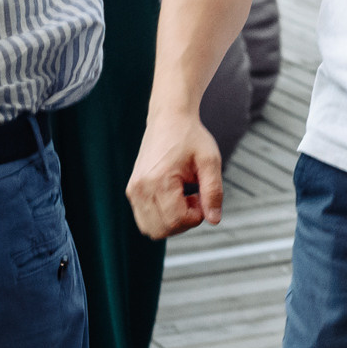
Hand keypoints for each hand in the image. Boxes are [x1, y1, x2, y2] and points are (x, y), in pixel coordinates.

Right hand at [126, 110, 223, 238]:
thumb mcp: (210, 160)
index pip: (176, 220)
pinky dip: (162, 217)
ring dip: (172, 222)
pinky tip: (174, 198)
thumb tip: (214, 220)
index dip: (195, 217)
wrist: (169, 118)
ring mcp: (133, 190)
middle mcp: (141, 188)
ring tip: (184, 198)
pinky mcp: (132, 190)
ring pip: (151, 229)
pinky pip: (145, 220)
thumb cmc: (190, 136)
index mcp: (159, 179)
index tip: (202, 198)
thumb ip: (213, 191)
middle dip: (184, 222)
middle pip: (162, 229)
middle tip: (195, 199)